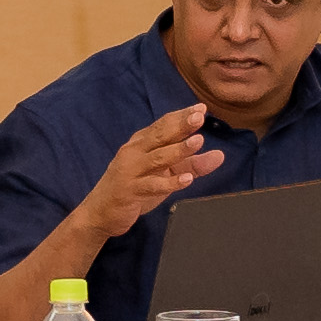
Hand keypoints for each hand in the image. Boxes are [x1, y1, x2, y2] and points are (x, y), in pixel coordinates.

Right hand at [78, 100, 225, 243]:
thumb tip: (220, 155)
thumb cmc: (135, 188)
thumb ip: (192, 164)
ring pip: (158, 158)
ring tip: (198, 142)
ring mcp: (131, 171)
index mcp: (141, 143)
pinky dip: (169, 183)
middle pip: (160, 136)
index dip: (181, 116)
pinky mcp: (130, 191)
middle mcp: (134, 152)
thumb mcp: (166, 174)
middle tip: (199, 117)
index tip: (201, 108)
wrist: (100, 213)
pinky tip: (187, 179)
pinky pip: (152, 185)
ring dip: (179, 150)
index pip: (163, 125)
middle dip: (180, 125)